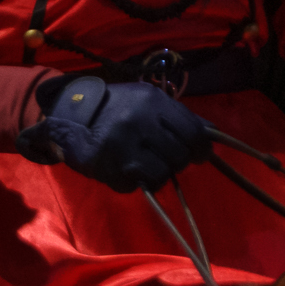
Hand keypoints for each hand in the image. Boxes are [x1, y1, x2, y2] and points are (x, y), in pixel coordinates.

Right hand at [17, 77, 208, 191]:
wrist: (72, 113)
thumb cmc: (119, 107)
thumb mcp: (150, 100)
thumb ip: (180, 115)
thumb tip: (212, 134)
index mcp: (153, 101)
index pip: (192, 132)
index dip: (201, 148)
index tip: (201, 154)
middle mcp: (139, 122)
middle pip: (179, 156)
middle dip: (179, 160)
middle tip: (168, 157)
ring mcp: (123, 146)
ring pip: (162, 173)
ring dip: (159, 172)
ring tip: (148, 163)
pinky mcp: (108, 167)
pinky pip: (137, 185)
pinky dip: (137, 181)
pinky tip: (128, 169)